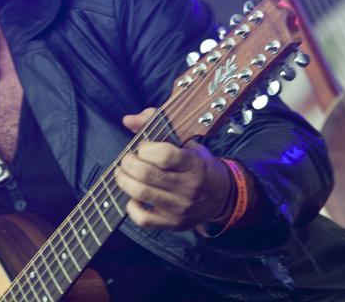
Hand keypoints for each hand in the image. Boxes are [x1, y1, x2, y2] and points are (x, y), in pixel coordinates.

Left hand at [114, 108, 232, 230]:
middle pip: (147, 174)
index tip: (143, 147)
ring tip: (123, 173)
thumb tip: (128, 120)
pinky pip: (144, 220)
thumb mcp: (185, 141)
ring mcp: (180, 207)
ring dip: (124, 180)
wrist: (221, 195)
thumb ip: (155, 123)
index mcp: (193, 164)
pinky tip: (134, 197)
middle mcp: (188, 187)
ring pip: (142, 194)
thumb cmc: (197, 164)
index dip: (145, 148)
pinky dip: (132, 207)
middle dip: (128, 163)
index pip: (164, 155)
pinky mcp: (173, 223)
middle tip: (128, 159)